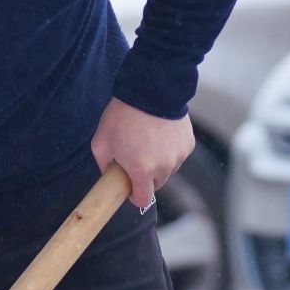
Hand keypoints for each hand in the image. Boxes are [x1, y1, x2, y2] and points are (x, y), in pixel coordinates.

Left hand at [90, 96, 194, 210]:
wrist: (149, 91)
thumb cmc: (121, 117)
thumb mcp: (101, 143)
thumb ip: (104, 166)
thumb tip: (110, 176)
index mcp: (142, 170)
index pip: (142, 199)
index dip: (134, 196)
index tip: (129, 189)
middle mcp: (164, 167)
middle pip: (156, 185)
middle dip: (145, 178)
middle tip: (135, 159)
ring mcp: (179, 155)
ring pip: (168, 170)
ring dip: (159, 163)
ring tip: (147, 143)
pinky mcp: (189, 144)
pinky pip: (178, 155)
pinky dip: (170, 150)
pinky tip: (160, 135)